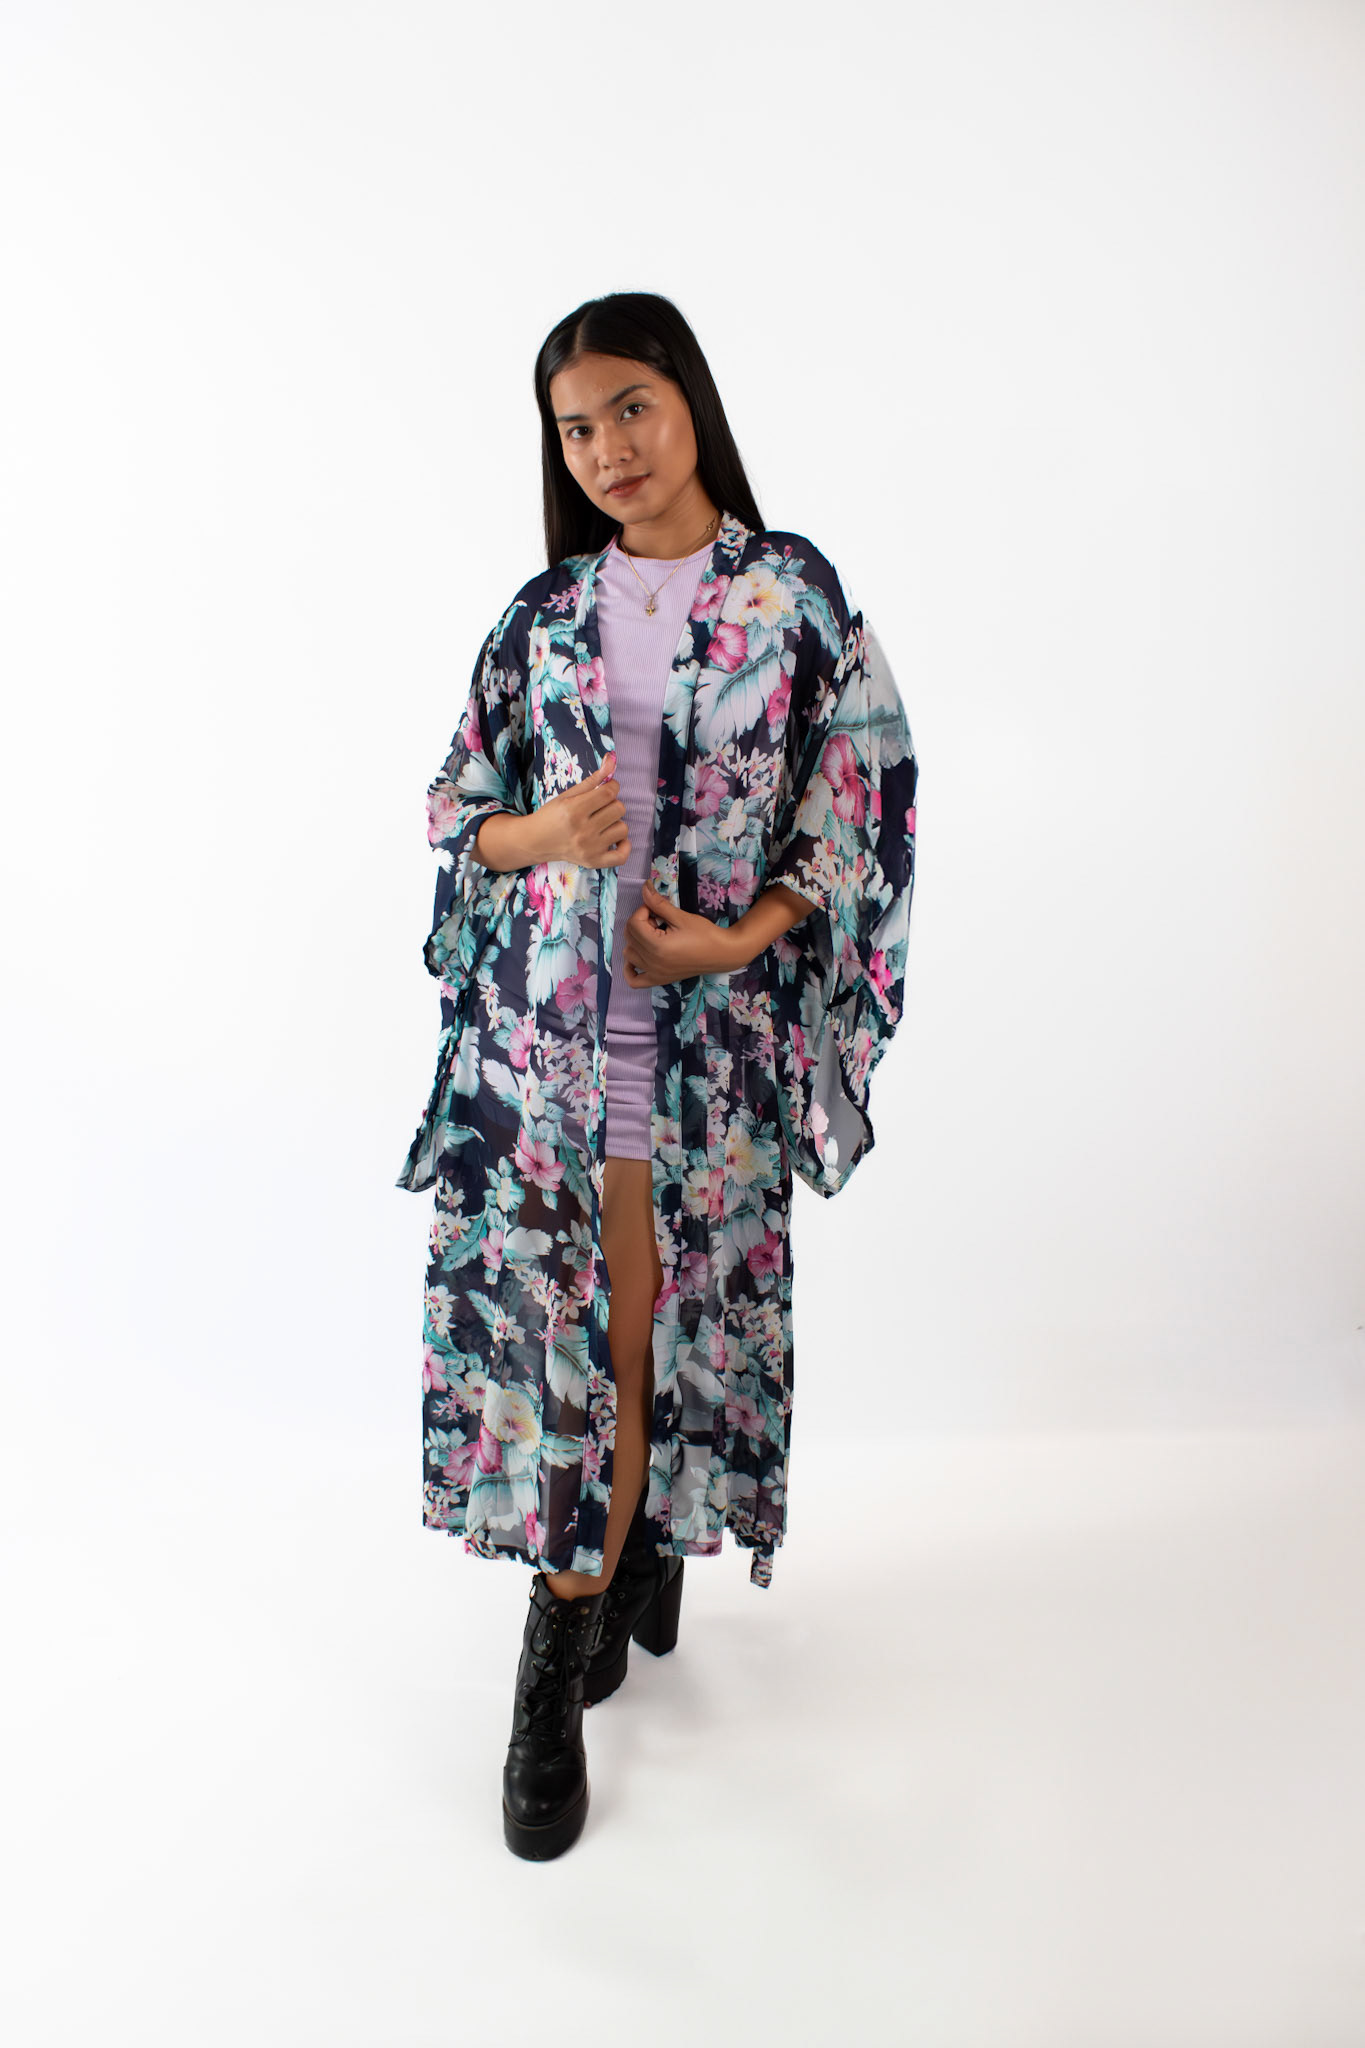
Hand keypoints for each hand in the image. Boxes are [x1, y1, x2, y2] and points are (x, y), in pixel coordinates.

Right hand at [532, 754, 629, 867]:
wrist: (535, 841)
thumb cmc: (552, 815)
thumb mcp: (568, 795)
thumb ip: (593, 779)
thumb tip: (612, 760)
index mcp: (574, 811)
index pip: (609, 793)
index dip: (613, 787)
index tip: (607, 789)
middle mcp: (583, 831)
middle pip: (619, 809)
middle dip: (612, 804)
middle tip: (599, 808)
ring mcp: (589, 849)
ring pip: (623, 828)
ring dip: (615, 823)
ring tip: (601, 823)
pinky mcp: (593, 862)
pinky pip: (622, 856)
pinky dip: (624, 846)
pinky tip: (614, 839)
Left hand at [622, 881, 744, 985]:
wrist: (721, 954)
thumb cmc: (704, 934)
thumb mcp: (680, 916)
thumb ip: (658, 904)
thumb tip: (644, 887)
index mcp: (657, 946)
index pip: (633, 924)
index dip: (642, 911)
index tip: (656, 909)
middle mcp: (653, 963)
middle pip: (629, 937)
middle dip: (640, 923)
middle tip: (658, 920)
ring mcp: (655, 973)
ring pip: (629, 954)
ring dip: (635, 941)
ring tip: (653, 935)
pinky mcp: (659, 979)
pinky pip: (634, 980)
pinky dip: (629, 970)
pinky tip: (638, 957)